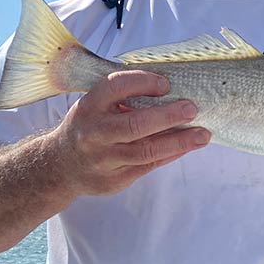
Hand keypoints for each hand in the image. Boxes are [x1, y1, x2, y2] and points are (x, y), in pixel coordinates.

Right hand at [55, 70, 210, 196]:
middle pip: (136, 125)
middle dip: (168, 116)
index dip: (143, 82)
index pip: (117, 87)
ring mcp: (103, 160)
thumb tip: (169, 89)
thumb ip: (122, 97)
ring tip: (203, 134)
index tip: (166, 83)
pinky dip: (171, 154)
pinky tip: (187, 146)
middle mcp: (94, 133)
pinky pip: (148, 166)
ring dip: (179, 141)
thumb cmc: (88, 126)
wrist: (60, 166)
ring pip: (146, 151)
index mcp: (89, 107)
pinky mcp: (113, 180)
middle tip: (192, 108)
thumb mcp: (94, 105)